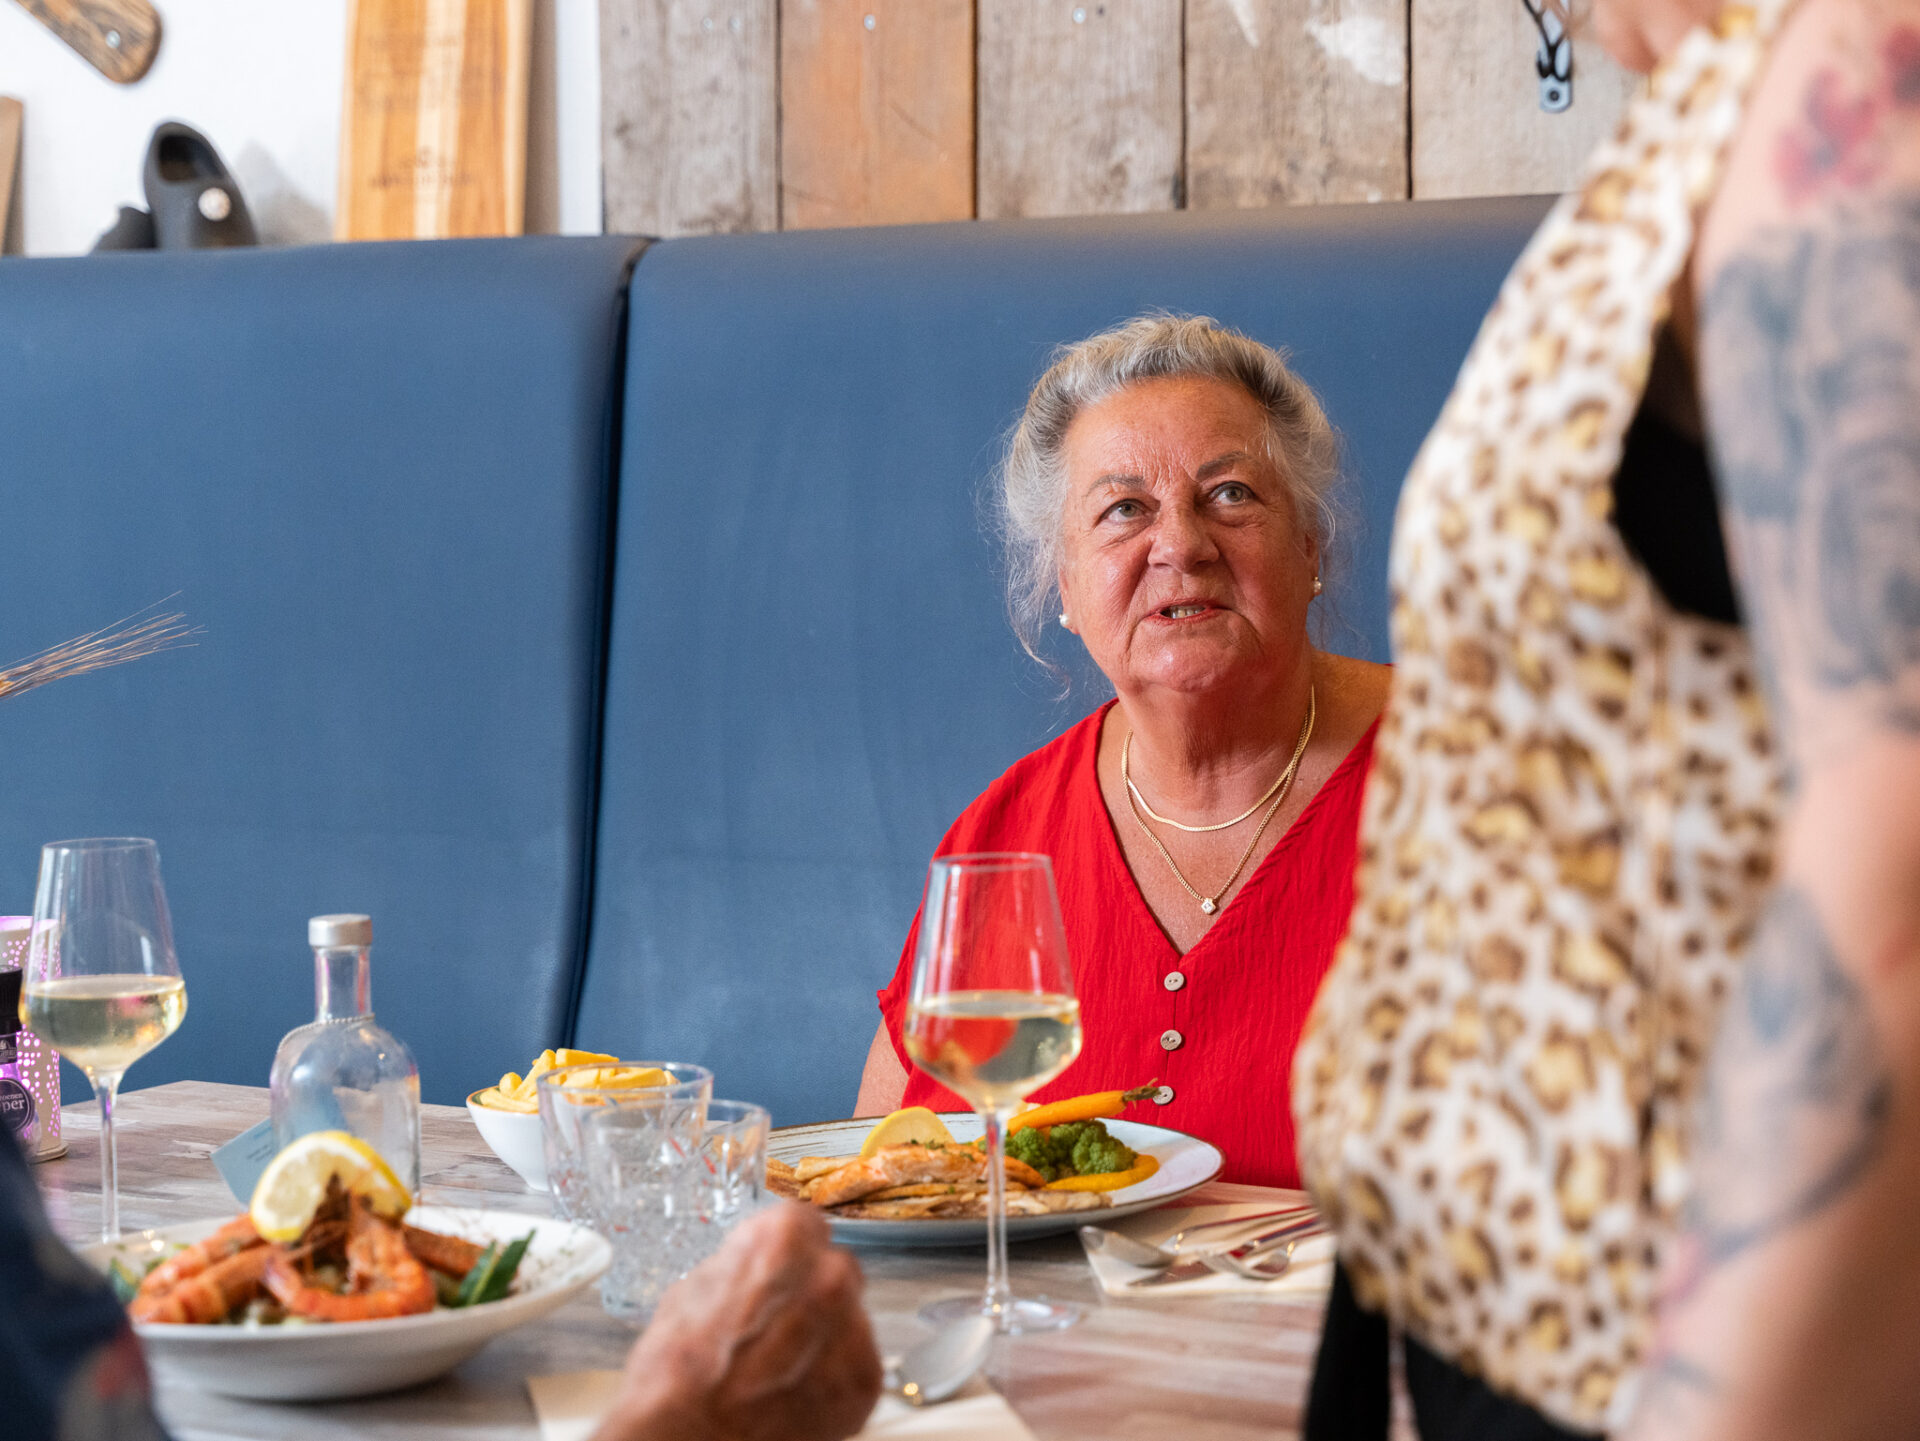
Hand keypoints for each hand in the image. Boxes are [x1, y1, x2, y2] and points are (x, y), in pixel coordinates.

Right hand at [591, 1203, 881, 1440]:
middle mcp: (828, 1281)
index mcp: (783, 1242)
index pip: (807, 1223)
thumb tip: (760, 1256)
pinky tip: (796, 1386)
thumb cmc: (677, 1372)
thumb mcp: (694, 1287)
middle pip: (836, 1268)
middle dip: (811, 1289)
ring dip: (826, 1331)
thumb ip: (744, 1261)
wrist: (685, 1439)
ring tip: (783, 1361)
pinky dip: (833, 1373)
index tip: (780, 1266)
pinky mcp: (863, 1382)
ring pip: (851, 1314)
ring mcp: (852, 1334)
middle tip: (779, 1320)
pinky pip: (859, 1360)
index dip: (787, 1250)